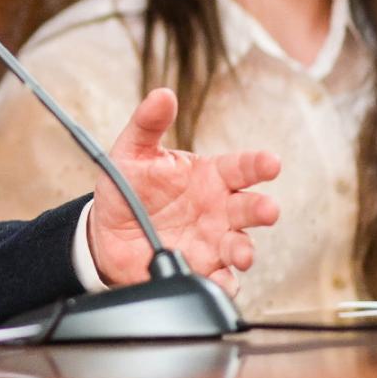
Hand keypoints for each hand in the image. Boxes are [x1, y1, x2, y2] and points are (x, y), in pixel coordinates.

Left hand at [87, 88, 280, 293]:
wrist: (106, 231)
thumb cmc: (128, 187)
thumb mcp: (131, 151)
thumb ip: (147, 123)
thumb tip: (162, 94)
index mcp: (209, 176)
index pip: (241, 167)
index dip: (258, 164)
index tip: (271, 163)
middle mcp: (219, 209)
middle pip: (249, 208)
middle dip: (262, 209)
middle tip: (267, 210)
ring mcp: (212, 241)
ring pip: (240, 246)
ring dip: (245, 251)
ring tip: (241, 254)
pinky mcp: (200, 268)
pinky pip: (220, 278)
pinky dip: (224, 283)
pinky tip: (222, 282)